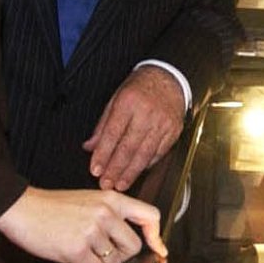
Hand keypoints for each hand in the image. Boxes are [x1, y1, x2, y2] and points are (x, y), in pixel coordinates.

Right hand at [0, 186, 166, 262]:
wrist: (23, 208)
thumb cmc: (53, 206)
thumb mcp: (88, 200)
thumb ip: (110, 213)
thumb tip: (132, 238)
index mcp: (111, 199)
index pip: (149, 215)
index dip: (156, 236)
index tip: (159, 249)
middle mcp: (105, 213)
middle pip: (134, 247)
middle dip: (121, 256)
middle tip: (104, 253)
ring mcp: (92, 231)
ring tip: (87, 254)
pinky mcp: (77, 249)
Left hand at [84, 65, 185, 190]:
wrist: (169, 78)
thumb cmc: (140, 88)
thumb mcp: (116, 98)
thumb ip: (103, 124)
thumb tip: (90, 147)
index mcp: (128, 102)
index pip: (112, 134)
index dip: (103, 154)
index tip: (96, 169)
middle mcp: (147, 113)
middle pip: (129, 147)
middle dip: (115, 169)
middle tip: (106, 183)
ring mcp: (162, 123)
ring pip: (144, 154)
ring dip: (131, 172)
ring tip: (120, 184)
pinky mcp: (173, 131)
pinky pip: (159, 153)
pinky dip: (147, 165)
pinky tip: (137, 173)